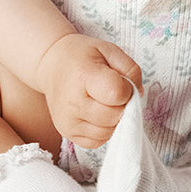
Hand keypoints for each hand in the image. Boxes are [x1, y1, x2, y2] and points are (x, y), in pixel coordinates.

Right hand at [35, 33, 143, 148]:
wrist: (53, 65)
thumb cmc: (84, 56)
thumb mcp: (110, 49)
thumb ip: (130, 70)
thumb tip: (137, 95)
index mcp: (83, 77)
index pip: (116, 93)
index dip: (127, 88)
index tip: (121, 81)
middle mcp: (72, 103)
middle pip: (114, 116)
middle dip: (123, 105)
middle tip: (115, 92)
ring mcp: (68, 122)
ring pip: (108, 132)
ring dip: (115, 119)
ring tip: (106, 102)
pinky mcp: (67, 134)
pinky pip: (97, 142)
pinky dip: (104, 130)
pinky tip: (99, 113)